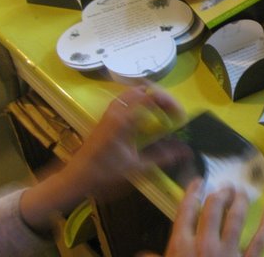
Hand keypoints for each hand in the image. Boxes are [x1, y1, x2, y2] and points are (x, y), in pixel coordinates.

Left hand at [63, 84, 188, 198]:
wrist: (77, 174)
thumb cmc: (105, 171)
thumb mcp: (136, 166)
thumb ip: (162, 157)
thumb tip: (185, 152)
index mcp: (124, 120)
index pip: (151, 97)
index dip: (169, 102)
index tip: (179, 116)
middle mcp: (117, 110)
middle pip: (144, 89)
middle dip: (163, 97)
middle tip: (174, 112)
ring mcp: (111, 110)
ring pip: (135, 91)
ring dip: (151, 97)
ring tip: (163, 111)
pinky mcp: (108, 114)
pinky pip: (127, 98)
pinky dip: (141, 100)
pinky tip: (147, 115)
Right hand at [162, 179, 263, 256]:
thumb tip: (141, 254)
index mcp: (181, 247)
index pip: (186, 212)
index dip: (192, 194)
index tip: (198, 182)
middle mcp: (204, 245)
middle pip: (213, 210)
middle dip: (219, 195)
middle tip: (224, 188)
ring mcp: (228, 253)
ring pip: (236, 218)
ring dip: (240, 201)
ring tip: (242, 192)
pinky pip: (261, 239)